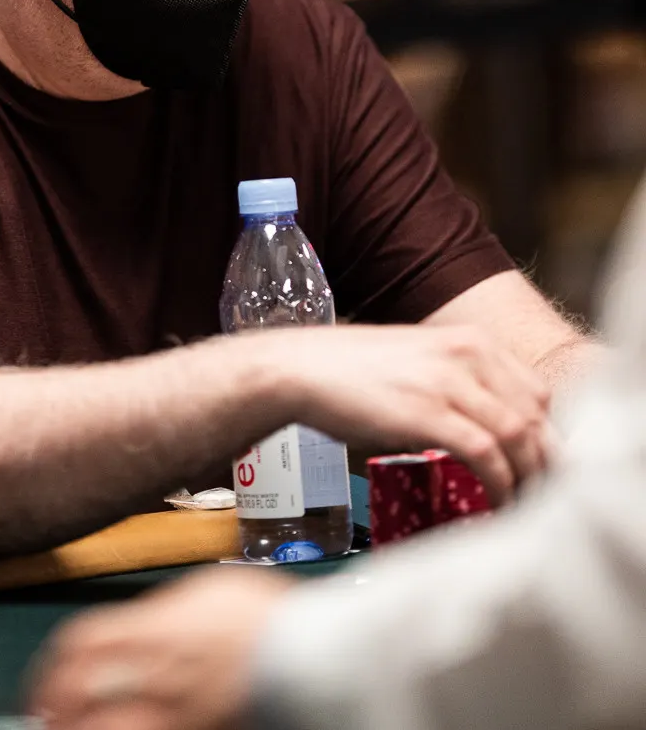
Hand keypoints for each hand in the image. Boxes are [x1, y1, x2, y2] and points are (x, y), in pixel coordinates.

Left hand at [26, 566, 291, 729]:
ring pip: (108, 729)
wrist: (307, 656)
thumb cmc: (266, 617)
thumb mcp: (211, 589)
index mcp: (153, 628)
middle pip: (83, 693)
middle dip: (58, 707)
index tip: (47, 679)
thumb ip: (173, 607)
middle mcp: (155, 672)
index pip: (83, 644)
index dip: (56, 664)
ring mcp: (175, 710)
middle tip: (48, 717)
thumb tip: (156, 619)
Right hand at [258, 322, 552, 505]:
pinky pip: (487, 453)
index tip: (542, 469)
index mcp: (470, 341)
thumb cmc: (354, 373)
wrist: (301, 369)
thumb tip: (492, 436)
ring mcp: (450, 382)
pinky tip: (498, 502)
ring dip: (529, 479)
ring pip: (519, 436)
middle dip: (545, 462)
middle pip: (536, 416)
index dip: (547, 436)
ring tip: (525, 508)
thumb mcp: (419, 365)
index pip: (537, 393)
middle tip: (542, 497)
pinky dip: (501, 483)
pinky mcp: (430, 412)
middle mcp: (468, 354)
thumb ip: (459, 388)